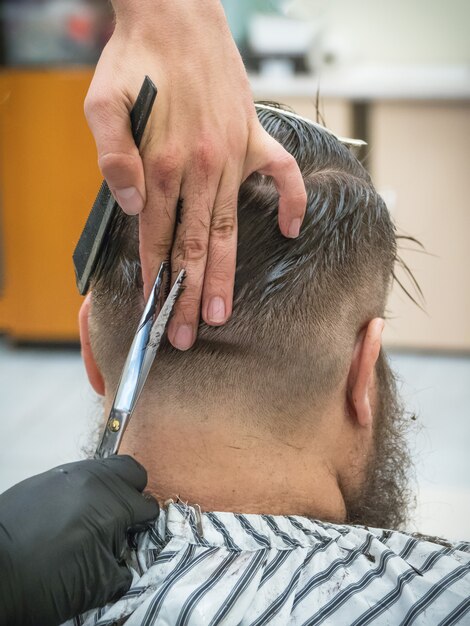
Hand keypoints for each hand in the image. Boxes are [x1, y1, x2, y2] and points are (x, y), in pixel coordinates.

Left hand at [0, 456, 157, 625]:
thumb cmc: (44, 581)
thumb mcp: (95, 585)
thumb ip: (122, 568)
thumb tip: (125, 559)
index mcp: (112, 504)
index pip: (148, 506)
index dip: (144, 526)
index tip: (134, 540)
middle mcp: (94, 479)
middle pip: (132, 472)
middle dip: (134, 494)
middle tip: (123, 519)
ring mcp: (68, 473)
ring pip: (104, 468)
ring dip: (108, 490)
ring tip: (95, 518)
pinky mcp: (47, 476)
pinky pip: (78, 475)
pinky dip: (84, 491)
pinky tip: (70, 516)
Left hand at [84, 0, 306, 350]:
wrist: (176, 15)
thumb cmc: (137, 59)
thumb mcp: (103, 100)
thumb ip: (114, 156)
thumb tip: (134, 207)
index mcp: (164, 163)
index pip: (159, 237)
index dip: (156, 279)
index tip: (156, 314)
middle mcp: (202, 167)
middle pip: (195, 245)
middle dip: (189, 295)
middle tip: (188, 335)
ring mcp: (234, 154)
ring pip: (229, 227)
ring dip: (225, 272)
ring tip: (223, 310)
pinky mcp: (255, 137)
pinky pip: (282, 175)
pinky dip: (292, 203)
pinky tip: (292, 231)